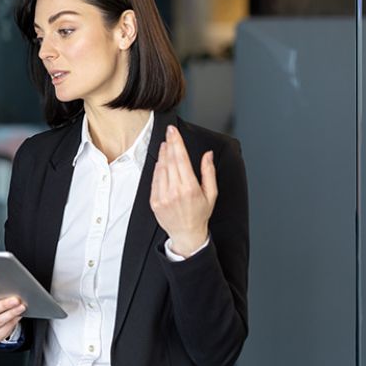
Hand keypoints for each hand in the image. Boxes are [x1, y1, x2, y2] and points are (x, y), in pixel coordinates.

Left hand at [149, 125, 216, 256]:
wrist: (186, 234)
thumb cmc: (200, 214)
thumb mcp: (211, 194)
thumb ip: (209, 172)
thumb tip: (208, 154)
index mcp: (190, 188)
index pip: (181, 159)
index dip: (177, 142)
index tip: (174, 131)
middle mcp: (175, 191)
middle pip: (170, 161)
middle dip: (170, 144)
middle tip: (169, 133)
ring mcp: (163, 196)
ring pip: (161, 169)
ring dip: (163, 155)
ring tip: (166, 145)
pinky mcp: (154, 201)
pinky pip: (154, 180)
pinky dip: (157, 169)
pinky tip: (161, 162)